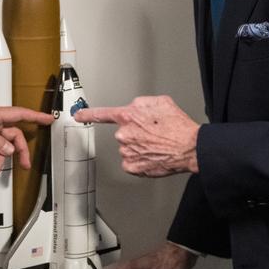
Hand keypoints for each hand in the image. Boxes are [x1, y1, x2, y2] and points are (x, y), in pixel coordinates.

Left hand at [76, 95, 199, 176]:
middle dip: (135, 133)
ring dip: (139, 147)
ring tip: (156, 145)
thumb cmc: (178, 126)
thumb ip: (141, 103)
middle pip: (123, 133)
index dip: (88, 114)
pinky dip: (140, 161)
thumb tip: (135, 108)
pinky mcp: (132, 166)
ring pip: (128, 148)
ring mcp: (126, 151)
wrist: (190, 147)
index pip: (102, 114)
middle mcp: (124, 134)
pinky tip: (152, 156)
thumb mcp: (161, 102)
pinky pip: (131, 162)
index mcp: (128, 116)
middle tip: (153, 135)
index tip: (78, 115)